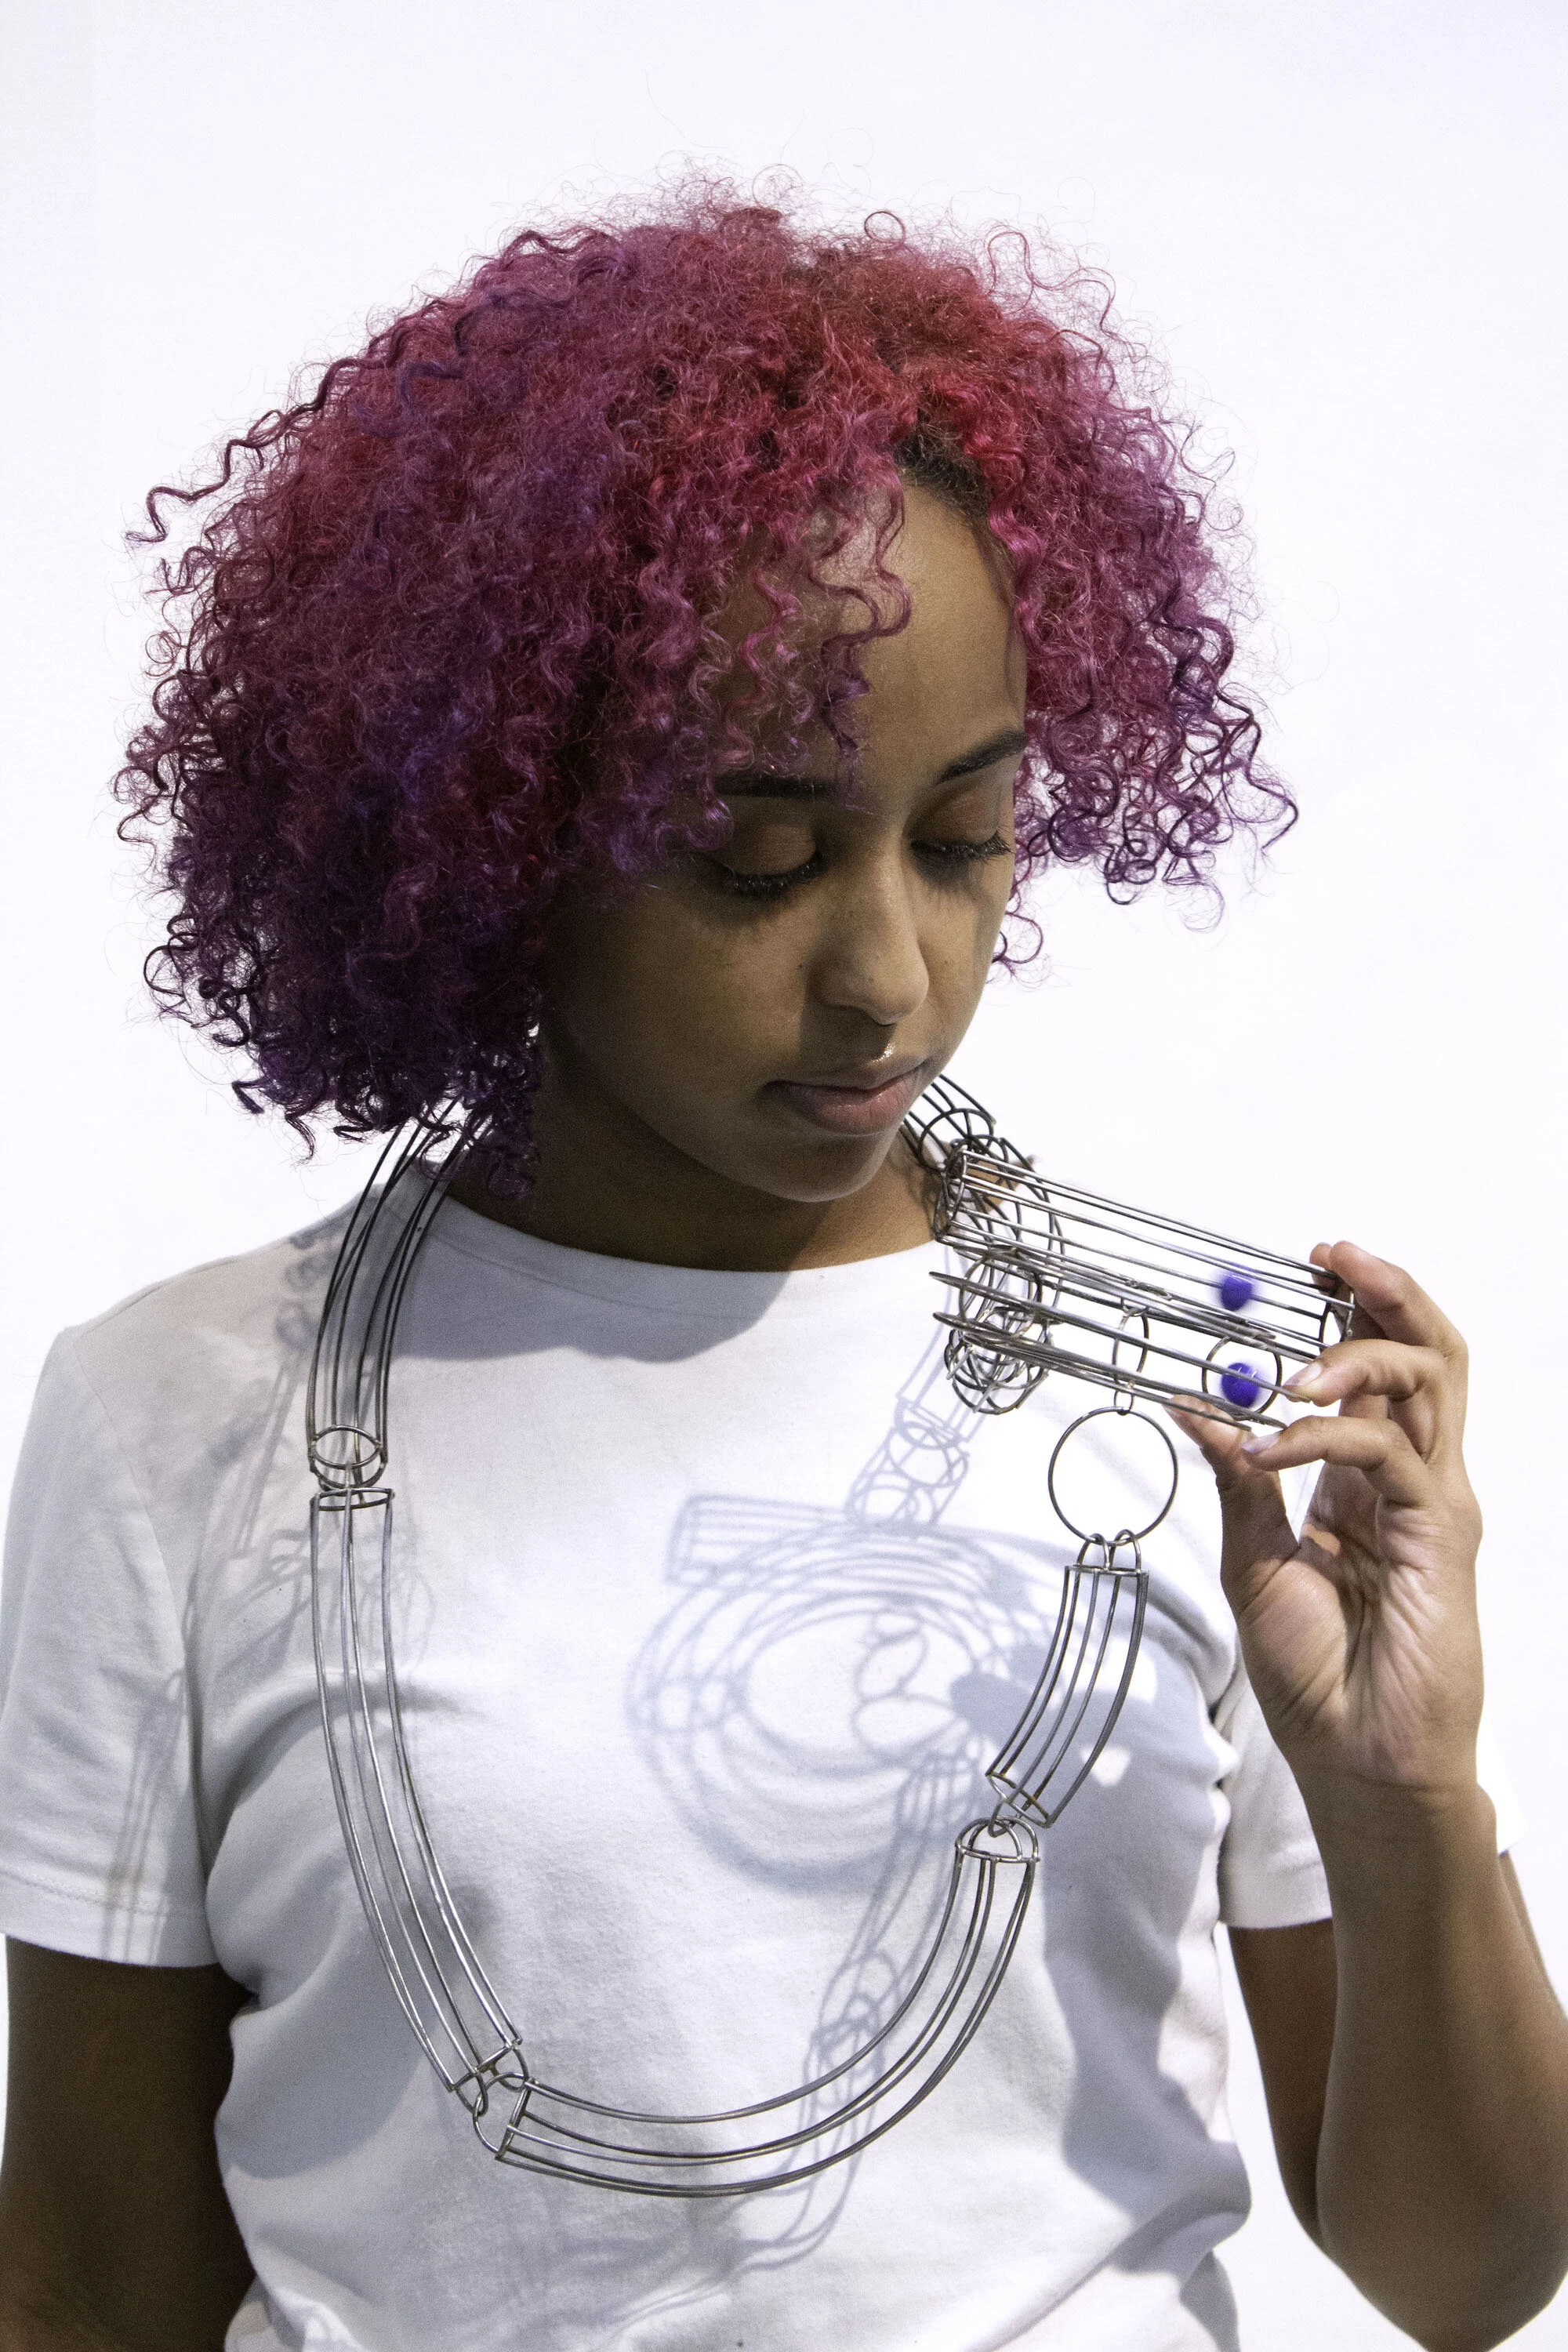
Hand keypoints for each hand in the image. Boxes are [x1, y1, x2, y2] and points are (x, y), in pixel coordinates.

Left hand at [1169, 1242, 1484, 1800]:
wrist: (1358, 1763)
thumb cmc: (1319, 1676)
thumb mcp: (1254, 1561)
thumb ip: (1237, 1480)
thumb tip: (1193, 1404)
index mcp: (1367, 1480)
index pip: (1378, 1367)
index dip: (1353, 1307)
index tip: (1306, 1268)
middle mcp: (1411, 1479)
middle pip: (1428, 1352)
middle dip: (1385, 1290)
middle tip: (1329, 1258)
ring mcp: (1435, 1503)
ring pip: (1430, 1382)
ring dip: (1355, 1353)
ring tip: (1287, 1372)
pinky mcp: (1441, 1534)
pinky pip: (1389, 1454)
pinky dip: (1324, 1437)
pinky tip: (1271, 1449)